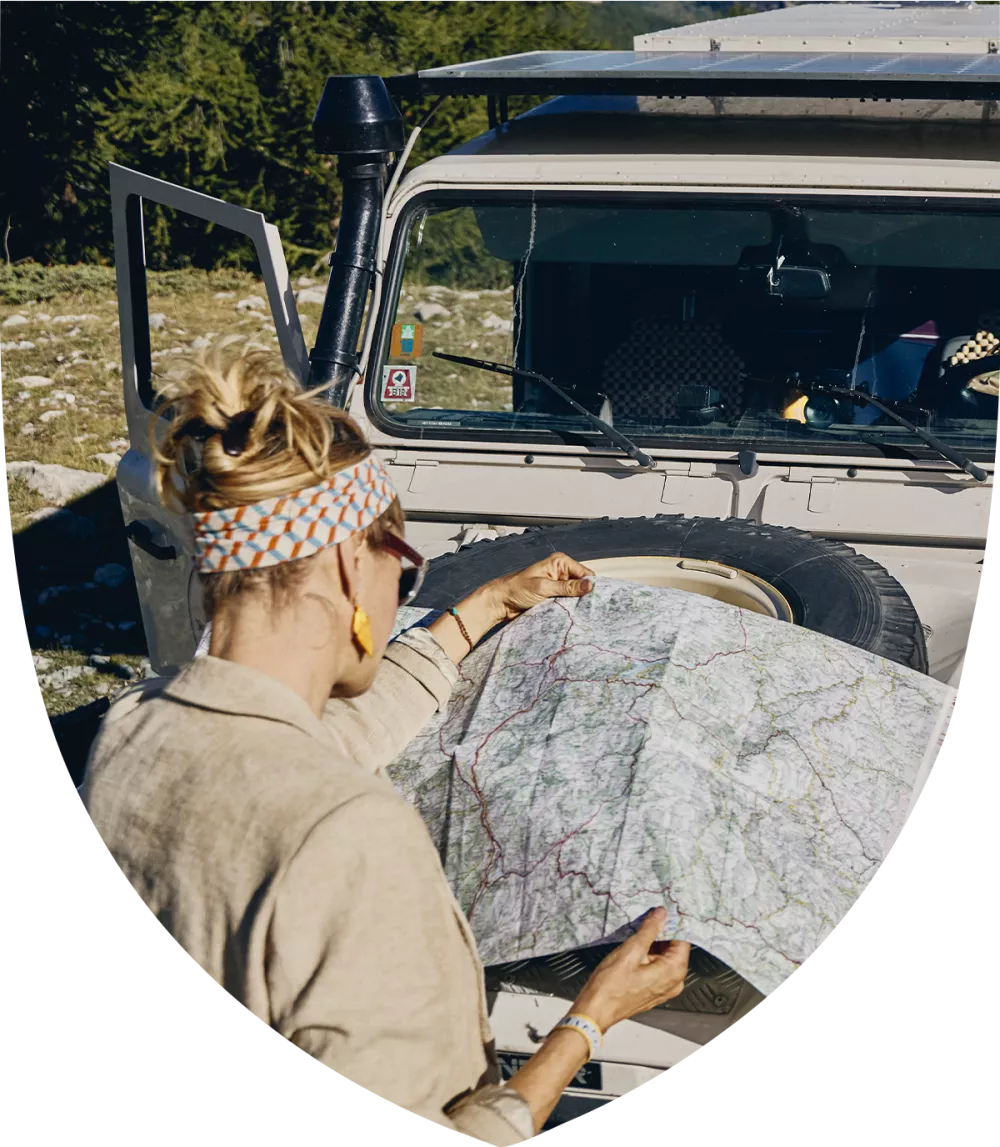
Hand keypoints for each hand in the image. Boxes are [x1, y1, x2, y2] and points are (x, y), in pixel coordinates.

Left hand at [484, 552, 595, 621]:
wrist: (501, 602)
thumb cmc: (516, 589)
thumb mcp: (544, 588)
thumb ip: (567, 587)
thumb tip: (590, 585)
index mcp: (559, 562)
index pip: (585, 573)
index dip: (591, 586)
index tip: (595, 600)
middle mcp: (561, 571)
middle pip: (583, 584)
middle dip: (584, 595)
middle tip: (586, 608)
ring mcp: (558, 584)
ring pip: (576, 594)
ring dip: (576, 603)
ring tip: (578, 612)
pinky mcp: (554, 595)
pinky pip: (568, 601)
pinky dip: (569, 607)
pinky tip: (571, 613)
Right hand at [570, 908, 690, 1032]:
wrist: (596, 1010)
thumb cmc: (611, 985)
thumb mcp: (630, 951)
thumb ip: (649, 930)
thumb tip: (662, 914)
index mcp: (674, 971)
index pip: (683, 939)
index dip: (672, 923)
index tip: (660, 911)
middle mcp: (674, 982)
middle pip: (675, 948)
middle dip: (661, 933)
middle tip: (646, 919)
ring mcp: (664, 988)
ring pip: (665, 957)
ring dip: (653, 944)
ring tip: (637, 933)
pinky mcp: (654, 990)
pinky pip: (658, 967)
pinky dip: (649, 955)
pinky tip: (634, 949)